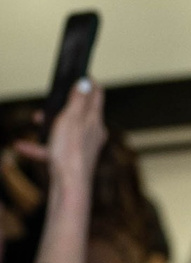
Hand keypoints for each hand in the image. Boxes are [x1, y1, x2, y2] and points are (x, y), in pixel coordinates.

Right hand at [46, 77, 105, 191]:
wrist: (69, 186)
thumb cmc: (71, 152)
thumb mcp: (72, 119)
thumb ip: (78, 100)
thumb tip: (86, 82)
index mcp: (94, 121)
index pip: (97, 95)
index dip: (88, 83)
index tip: (78, 76)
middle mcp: (92, 133)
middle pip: (79, 112)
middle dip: (62, 105)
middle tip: (49, 104)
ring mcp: (83, 147)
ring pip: (65, 130)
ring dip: (49, 124)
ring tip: (36, 121)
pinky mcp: (72, 160)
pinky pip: (54, 149)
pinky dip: (40, 146)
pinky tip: (22, 145)